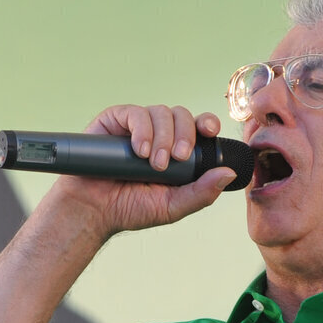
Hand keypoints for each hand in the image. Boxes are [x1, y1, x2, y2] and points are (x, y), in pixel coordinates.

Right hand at [50, 104, 238, 237]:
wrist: (93, 211)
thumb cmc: (130, 209)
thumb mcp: (173, 206)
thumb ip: (202, 192)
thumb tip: (229, 173)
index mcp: (176, 150)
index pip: (198, 127)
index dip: (206, 123)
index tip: (209, 132)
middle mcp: (159, 133)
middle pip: (182, 115)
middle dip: (184, 135)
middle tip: (175, 159)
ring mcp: (137, 126)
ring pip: (161, 112)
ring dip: (162, 136)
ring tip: (152, 163)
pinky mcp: (115, 121)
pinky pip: (135, 113)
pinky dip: (142, 129)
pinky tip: (140, 150)